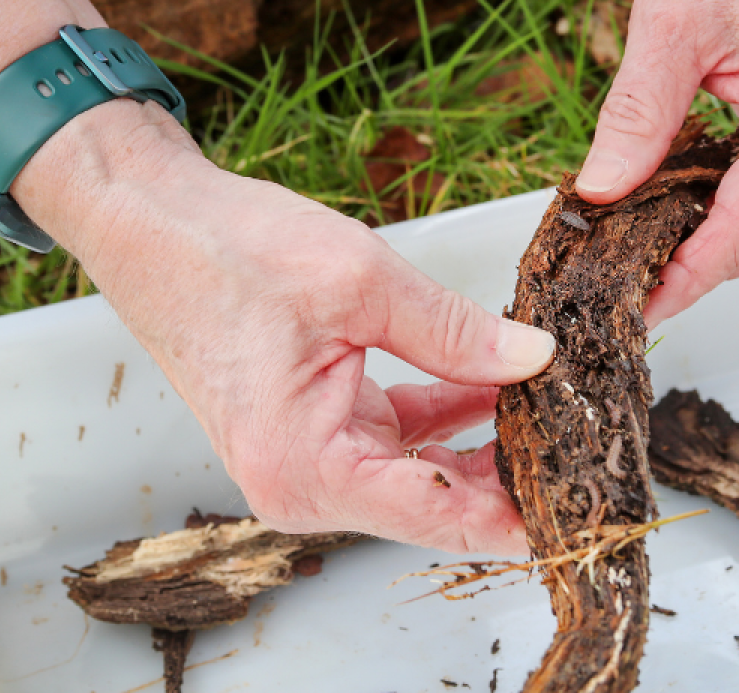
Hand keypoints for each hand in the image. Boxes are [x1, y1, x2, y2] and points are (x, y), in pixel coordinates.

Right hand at [19, 103, 553, 555]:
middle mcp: (304, 481)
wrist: (153, 223)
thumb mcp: (362, 283)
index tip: (579, 507)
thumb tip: (533, 359)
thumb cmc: (224, 252)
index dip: (517, 515)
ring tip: (556, 406)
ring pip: (424, 467)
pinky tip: (499, 382)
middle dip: (513, 472)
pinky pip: (400, 433)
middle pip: (437, 499)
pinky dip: (449, 410)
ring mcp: (309, 457)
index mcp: (307, 467)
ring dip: (486, 438)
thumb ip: (455, 332)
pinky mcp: (317, 426)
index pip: (438, 514)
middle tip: (586, 444)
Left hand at [577, 0, 738, 326]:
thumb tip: (598, 198)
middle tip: (615, 285)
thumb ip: (635, 121)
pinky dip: (715, 212)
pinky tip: (667, 215)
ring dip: (698, 243)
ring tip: (631, 254)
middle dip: (685, 266)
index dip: (684, 278)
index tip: (634, 306)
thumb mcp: (665, 31)